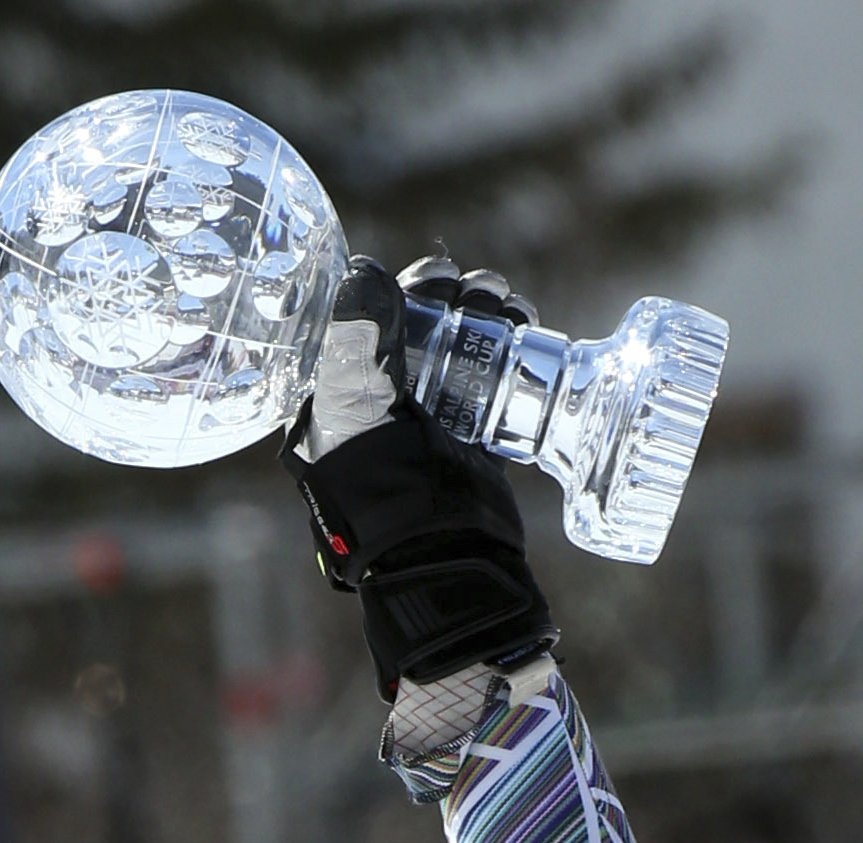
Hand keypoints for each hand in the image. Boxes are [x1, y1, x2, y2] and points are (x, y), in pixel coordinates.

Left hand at [280, 256, 556, 699]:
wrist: (435, 555)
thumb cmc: (381, 486)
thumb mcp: (357, 404)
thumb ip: (360, 338)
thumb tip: (363, 269)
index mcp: (337, 399)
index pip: (371, 324)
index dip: (407, 291)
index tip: (441, 274)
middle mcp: (379, 409)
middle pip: (422, 332)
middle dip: (458, 302)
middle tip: (486, 290)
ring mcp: (426, 427)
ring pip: (459, 354)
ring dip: (487, 320)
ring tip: (511, 306)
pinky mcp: (467, 446)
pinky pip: (487, 387)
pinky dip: (508, 356)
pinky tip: (524, 332)